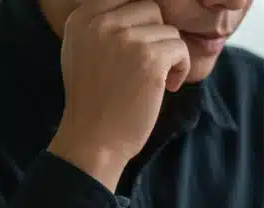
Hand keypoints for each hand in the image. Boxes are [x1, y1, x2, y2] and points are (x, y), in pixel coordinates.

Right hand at [47, 0, 191, 190]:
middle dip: (156, 36)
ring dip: (170, 54)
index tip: (141, 48)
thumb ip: (102, 25)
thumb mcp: (82, 50)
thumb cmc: (93, 100)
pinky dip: (181, 68)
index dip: (140, 21)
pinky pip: (180, 48)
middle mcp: (101, 23)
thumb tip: (138, 8)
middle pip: (149, 8)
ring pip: (168, 30)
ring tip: (158, 79)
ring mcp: (126, 40)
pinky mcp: (150, 59)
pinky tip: (168, 86)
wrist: (94, 138)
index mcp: (82, 18)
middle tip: (151, 64)